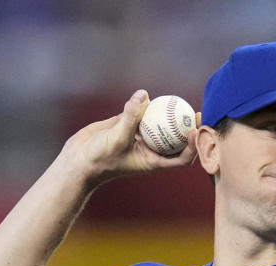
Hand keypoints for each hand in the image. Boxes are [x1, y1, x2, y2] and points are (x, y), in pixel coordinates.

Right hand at [59, 89, 200, 186]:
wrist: (79, 159)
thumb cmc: (100, 158)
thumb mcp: (117, 138)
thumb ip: (131, 117)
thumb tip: (144, 94)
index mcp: (153, 161)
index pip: (180, 158)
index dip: (193, 147)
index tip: (195, 131)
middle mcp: (150, 149)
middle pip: (175, 139)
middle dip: (187, 128)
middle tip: (196, 112)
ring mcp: (139, 137)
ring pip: (158, 124)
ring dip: (167, 115)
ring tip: (177, 101)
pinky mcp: (127, 125)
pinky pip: (140, 114)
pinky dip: (144, 106)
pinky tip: (147, 95)